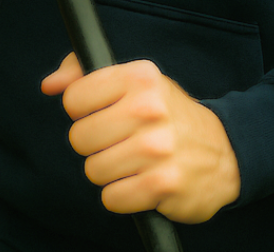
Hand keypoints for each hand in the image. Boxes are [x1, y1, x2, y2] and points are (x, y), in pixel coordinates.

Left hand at [41, 53, 240, 223]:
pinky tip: (141, 182)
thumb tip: (49, 85)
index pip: (75, 98)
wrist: (224, 152)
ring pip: (93, 170)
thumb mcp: (134, 82)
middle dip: (93, 145)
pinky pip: (112, 198)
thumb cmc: (167, 114)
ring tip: (131, 162)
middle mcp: (149, 108)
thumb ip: (84, 74)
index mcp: (140, 76)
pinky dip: (121, 196)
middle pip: (79, 138)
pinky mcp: (163, 184)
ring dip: (108, 173)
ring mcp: (157, 147)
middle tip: (118, 142)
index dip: (82, 111)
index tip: (101, 114)